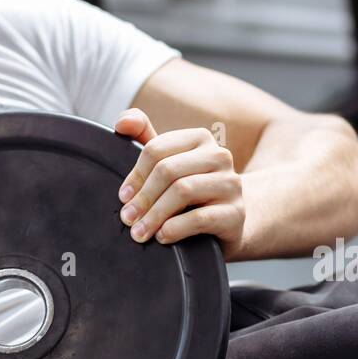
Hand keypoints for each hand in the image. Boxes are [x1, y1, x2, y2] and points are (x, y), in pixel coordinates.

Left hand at [113, 108, 245, 259]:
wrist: (228, 223)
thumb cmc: (192, 193)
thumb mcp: (169, 165)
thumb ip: (145, 140)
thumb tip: (122, 121)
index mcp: (199, 139)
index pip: (156, 149)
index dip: (135, 175)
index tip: (123, 197)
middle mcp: (219, 156)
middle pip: (168, 170)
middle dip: (143, 197)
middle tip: (127, 218)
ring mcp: (231, 184)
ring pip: (183, 191)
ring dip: (154, 215)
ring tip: (139, 232)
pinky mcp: (235, 213)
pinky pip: (199, 218)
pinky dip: (174, 229)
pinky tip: (162, 237)